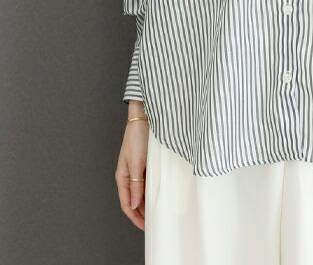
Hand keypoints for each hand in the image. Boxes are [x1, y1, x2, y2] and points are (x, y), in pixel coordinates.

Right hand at [115, 106, 148, 229]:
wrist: (144, 117)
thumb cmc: (136, 137)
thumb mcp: (136, 163)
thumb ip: (136, 184)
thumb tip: (135, 205)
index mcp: (122, 176)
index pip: (127, 203)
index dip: (135, 217)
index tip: (145, 226)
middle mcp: (129, 174)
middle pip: (134, 199)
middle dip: (141, 212)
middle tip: (153, 222)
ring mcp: (138, 168)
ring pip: (141, 191)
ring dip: (147, 202)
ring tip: (157, 211)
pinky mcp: (146, 162)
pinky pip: (148, 181)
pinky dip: (152, 190)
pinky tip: (159, 193)